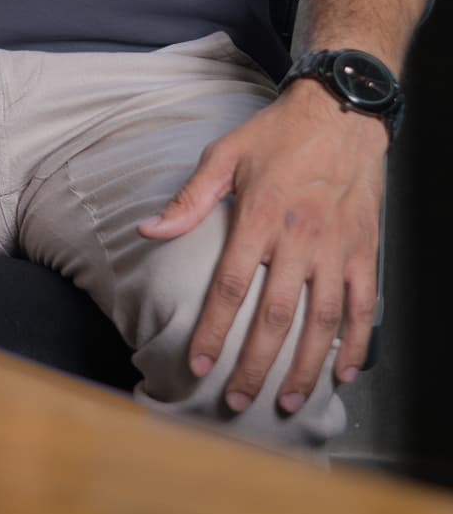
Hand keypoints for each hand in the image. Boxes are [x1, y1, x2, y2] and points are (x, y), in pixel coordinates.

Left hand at [137, 81, 387, 414]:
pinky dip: (356, 343)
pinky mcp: (364, 251)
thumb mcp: (225, 156)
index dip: (213, 331)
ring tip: (287, 401)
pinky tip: (343, 372)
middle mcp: (299, 239)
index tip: (199, 365)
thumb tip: (149, 230)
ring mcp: (336, 248)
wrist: (341, 112)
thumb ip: (189, 200)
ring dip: (304, 367)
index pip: (230, 287)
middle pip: (274, 316)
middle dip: (254, 365)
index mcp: (260, 217)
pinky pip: (363, 307)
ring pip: (321, 322)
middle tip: (236, 400)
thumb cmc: (278, 134)